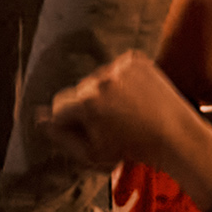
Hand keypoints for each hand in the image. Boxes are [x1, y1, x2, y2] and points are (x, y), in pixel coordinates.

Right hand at [46, 52, 193, 170]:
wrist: (174, 134)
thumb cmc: (131, 148)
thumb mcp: (91, 153)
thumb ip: (61, 137)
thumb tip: (37, 118)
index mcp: (87, 103)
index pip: (58, 106)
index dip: (69, 122)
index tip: (85, 131)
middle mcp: (100, 80)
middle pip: (78, 91)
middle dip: (87, 107)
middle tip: (110, 124)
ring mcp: (119, 66)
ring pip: (96, 79)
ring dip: (104, 93)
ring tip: (126, 112)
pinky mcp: (135, 59)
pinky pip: (115, 69)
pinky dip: (120, 81)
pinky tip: (135, 97)